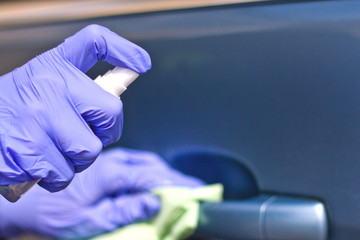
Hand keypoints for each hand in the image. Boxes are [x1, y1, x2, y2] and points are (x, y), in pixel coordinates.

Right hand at [0, 25, 150, 191]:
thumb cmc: (16, 110)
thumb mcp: (42, 86)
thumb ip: (77, 90)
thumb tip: (115, 103)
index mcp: (55, 65)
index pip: (95, 42)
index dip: (124, 50)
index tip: (142, 63)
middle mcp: (50, 84)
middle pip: (111, 112)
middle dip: (105, 132)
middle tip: (85, 135)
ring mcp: (38, 116)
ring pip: (89, 151)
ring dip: (77, 160)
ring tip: (55, 150)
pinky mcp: (29, 150)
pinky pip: (64, 174)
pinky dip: (56, 177)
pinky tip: (39, 163)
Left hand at [0, 148, 203, 238]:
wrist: (32, 201)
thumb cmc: (56, 213)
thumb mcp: (90, 220)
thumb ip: (123, 211)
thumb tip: (152, 205)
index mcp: (110, 174)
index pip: (152, 177)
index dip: (177, 185)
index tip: (196, 192)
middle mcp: (113, 162)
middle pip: (153, 167)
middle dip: (176, 179)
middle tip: (194, 192)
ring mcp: (112, 160)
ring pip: (147, 163)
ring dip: (165, 176)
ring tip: (180, 188)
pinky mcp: (110, 164)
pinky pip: (138, 165)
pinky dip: (153, 173)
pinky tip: (158, 182)